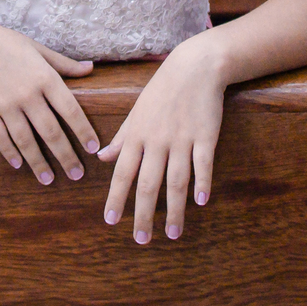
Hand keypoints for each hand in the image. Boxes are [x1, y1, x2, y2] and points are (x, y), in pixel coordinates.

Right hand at [0, 16, 98, 183]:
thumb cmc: (6, 43)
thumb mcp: (38, 49)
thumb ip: (65, 64)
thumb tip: (91, 68)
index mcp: (44, 77)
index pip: (70, 110)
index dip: (83, 131)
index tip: (93, 148)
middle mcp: (27, 94)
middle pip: (51, 131)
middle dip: (66, 156)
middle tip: (77, 174)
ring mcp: (6, 105)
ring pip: (26, 141)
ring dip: (39, 163)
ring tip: (49, 179)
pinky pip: (1, 138)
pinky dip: (10, 153)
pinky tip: (19, 165)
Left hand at [98, 36, 225, 241]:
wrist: (194, 66)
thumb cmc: (162, 89)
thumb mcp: (136, 110)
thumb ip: (121, 137)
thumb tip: (101, 157)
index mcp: (138, 134)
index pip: (122, 172)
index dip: (116, 197)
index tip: (110, 221)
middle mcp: (157, 139)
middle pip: (148, 183)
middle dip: (143, 214)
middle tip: (141, 240)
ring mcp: (182, 138)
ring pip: (176, 180)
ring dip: (174, 209)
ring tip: (172, 234)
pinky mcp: (205, 135)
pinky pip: (203, 163)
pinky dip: (202, 183)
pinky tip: (201, 202)